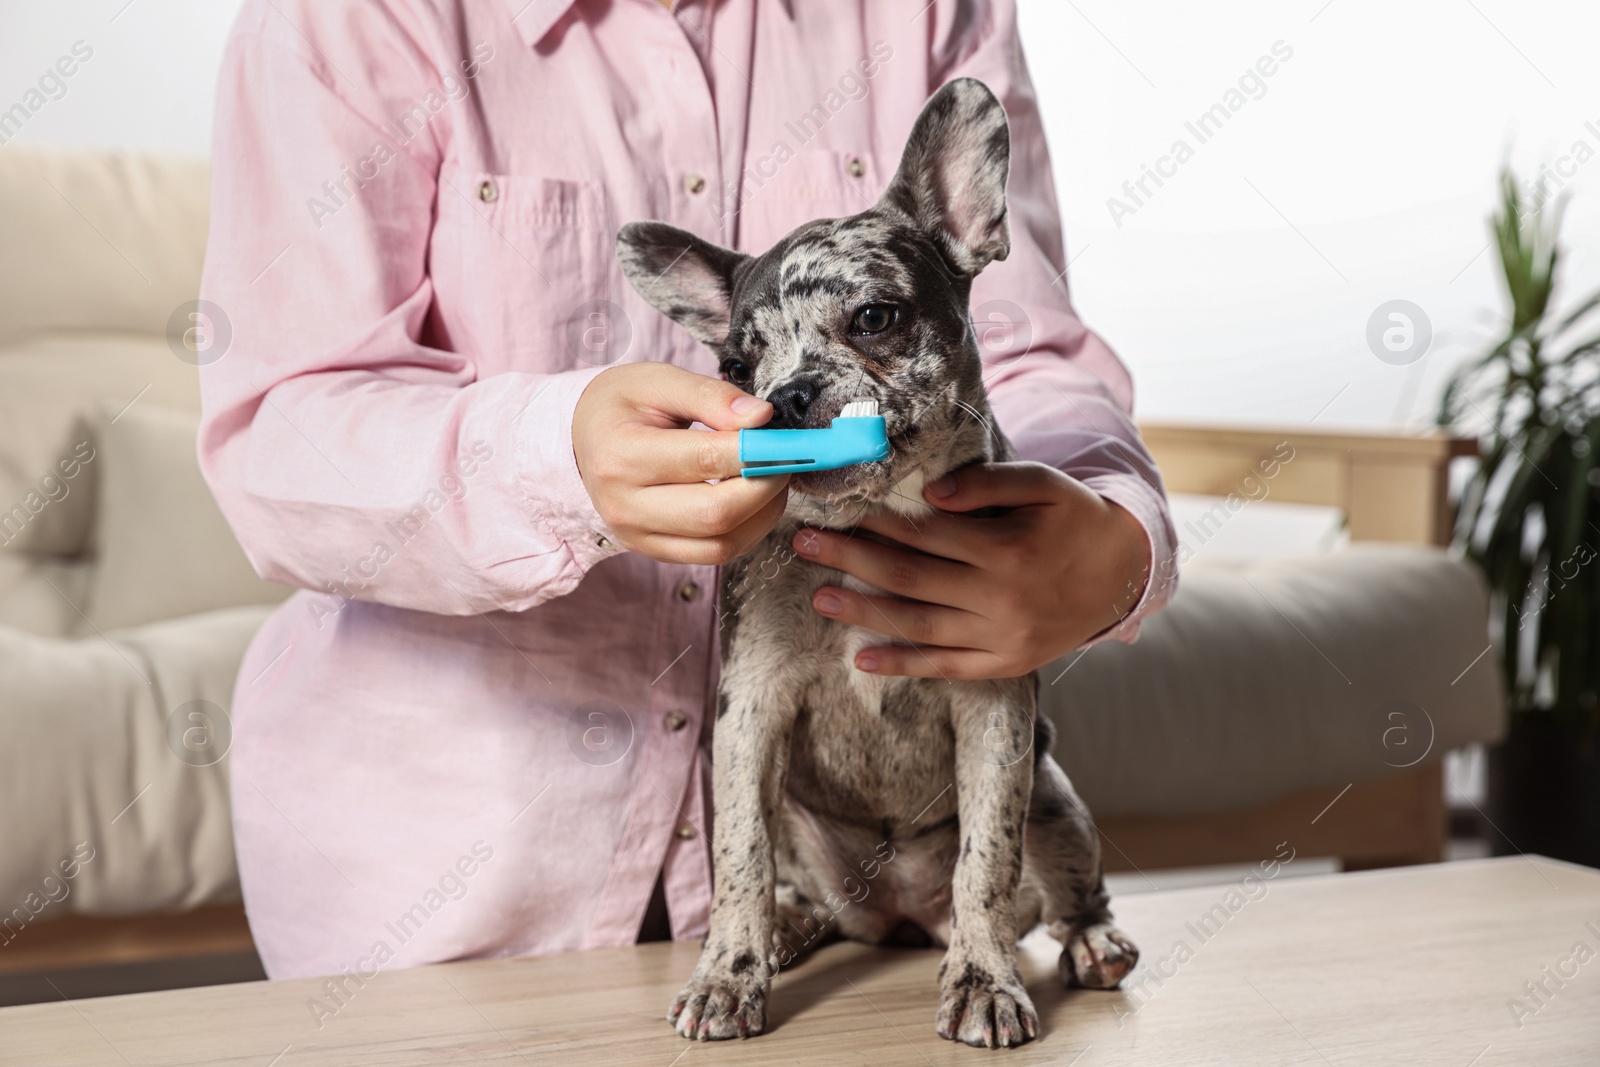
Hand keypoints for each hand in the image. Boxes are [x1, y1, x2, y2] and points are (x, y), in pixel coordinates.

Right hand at [572, 363, 787, 564]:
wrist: (583, 438)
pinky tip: (754, 503)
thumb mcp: (658, 381)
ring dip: (763, 515)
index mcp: (620, 455)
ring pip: (720, 543)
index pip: (705, 460)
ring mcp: (636, 535)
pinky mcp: (652, 550)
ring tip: (774, 479)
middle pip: (715, 513)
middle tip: (787, 460)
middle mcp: (624, 504)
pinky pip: (712, 555)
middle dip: (766, 487)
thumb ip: (710, 396)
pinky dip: (746, 532)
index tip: (788, 440)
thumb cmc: (621, 405)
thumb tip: (761, 417)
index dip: (758, 451)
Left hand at [793, 461, 1151, 679]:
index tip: (835, 507)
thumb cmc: (1074, 518)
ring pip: (917, 625)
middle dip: (850, 558)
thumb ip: (989, 483)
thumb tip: (931, 493)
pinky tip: (862, 658)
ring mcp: (1001, 636)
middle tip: (803, 543)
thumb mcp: (1045, 485)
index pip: (924, 533)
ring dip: (862, 612)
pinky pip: (945, 667)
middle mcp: (1000, 597)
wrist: (1124, 574)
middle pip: (909, 577)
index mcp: (1007, 548)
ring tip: (818, 596)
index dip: (874, 520)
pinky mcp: (1004, 664)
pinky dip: (902, 665)